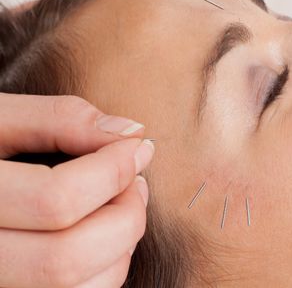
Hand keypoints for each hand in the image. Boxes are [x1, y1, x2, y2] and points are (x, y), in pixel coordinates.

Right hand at [0, 93, 153, 287]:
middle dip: (125, 217)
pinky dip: (106, 272)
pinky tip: (102, 237)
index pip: (55, 199)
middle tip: (136, 184)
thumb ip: (59, 118)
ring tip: (121, 208)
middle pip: (66, 258)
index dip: (113, 171)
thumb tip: (132, 133)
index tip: (138, 149)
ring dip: (120, 249)